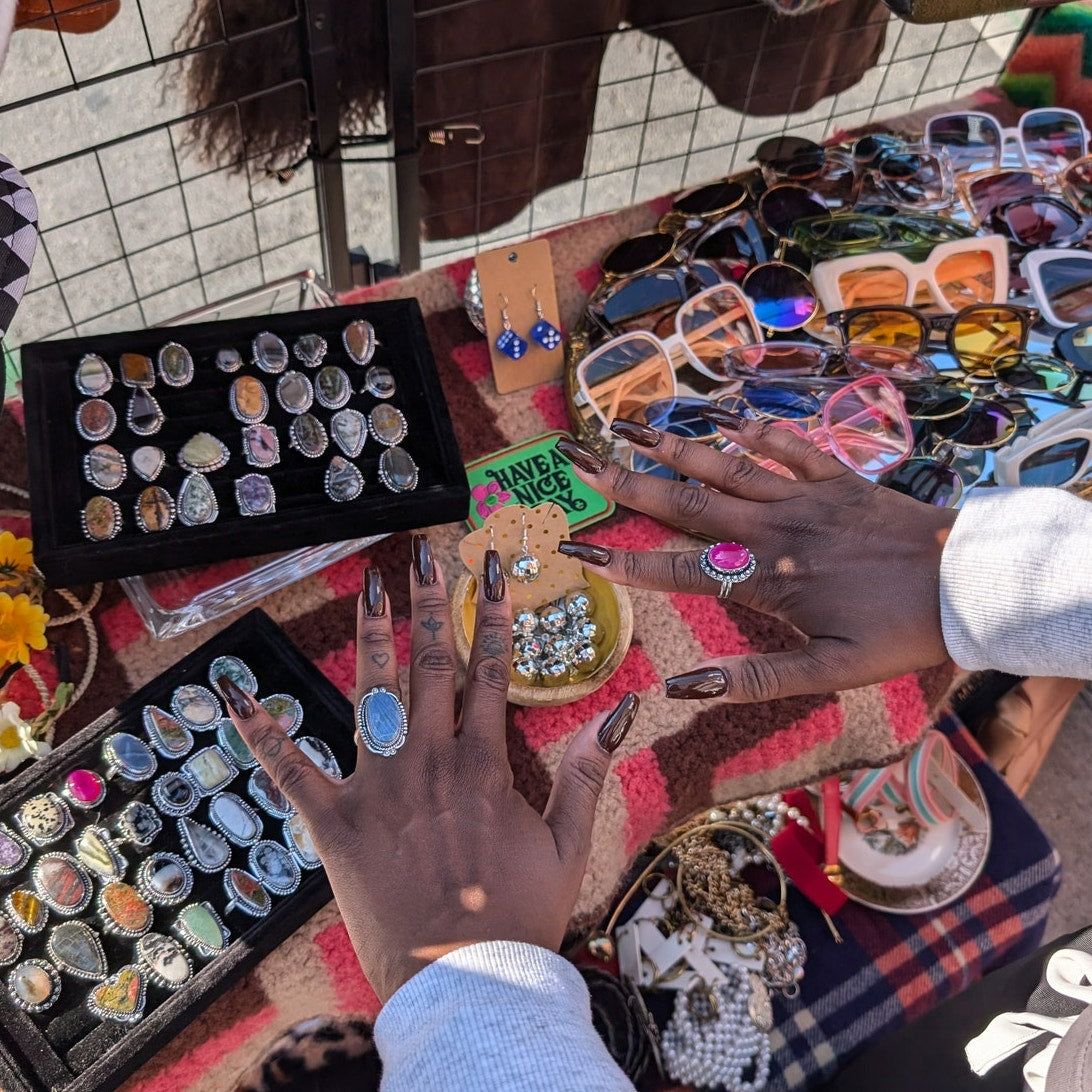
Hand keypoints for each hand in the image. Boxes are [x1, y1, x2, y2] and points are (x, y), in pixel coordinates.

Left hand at [217, 534, 638, 1001]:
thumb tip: (621, 709)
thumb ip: (587, 773)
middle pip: (431, 664)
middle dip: (429, 603)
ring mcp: (379, 789)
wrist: (464, 982)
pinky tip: (238, 696)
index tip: (489, 568)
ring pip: (372, 695)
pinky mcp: (335, 824)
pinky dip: (265, 734)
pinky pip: (294, 772)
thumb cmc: (519, 915)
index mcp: (484, 765)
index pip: (491, 669)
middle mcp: (430, 762)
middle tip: (423, 555)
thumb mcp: (570, 844)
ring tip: (369, 586)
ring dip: (371, 636)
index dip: (492, 612)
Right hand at [555, 414, 957, 701]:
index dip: (625, 562)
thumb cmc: (899, 633)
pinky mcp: (840, 478)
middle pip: (688, 504)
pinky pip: (792, 446)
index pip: (679, 571)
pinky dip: (760, 431)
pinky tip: (730, 417)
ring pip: (728, 466)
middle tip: (582, 463)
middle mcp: (775, 530)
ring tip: (631, 425)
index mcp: (768, 580)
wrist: (970, 583)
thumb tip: (682, 687)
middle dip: (629, 485)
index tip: (578, 548)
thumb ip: (753, 679)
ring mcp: (806, 498)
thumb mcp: (828, 674)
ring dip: (677, 447)